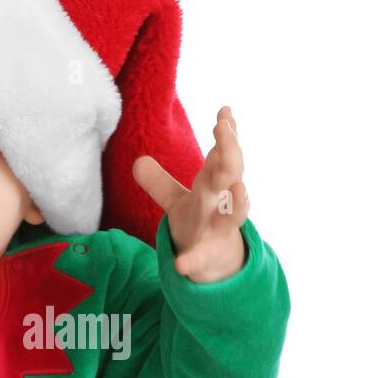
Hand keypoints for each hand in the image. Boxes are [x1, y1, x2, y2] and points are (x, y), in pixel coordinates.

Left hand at [132, 105, 249, 282]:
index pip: (223, 154)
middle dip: (230, 152)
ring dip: (237, 202)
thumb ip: (159, 183)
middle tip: (225, 128)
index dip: (227, 134)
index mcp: (213, 185)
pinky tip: (180, 265)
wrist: (212, 263)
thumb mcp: (177, 201)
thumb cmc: (200, 223)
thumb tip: (138, 161)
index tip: (225, 112)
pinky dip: (191, 261)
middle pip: (230, 175)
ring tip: (239, 188)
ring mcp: (218, 229)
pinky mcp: (207, 255)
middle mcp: (220, 203)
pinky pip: (201, 257)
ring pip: (233, 214)